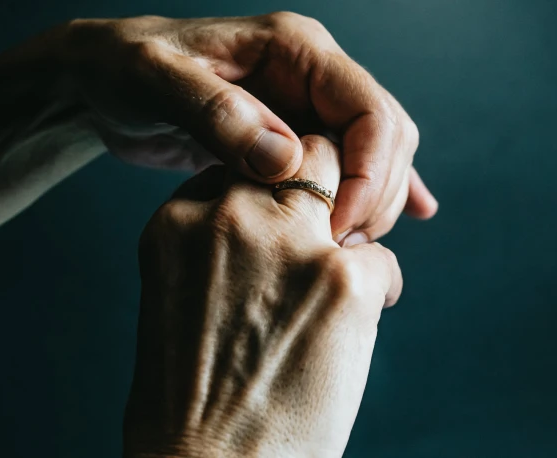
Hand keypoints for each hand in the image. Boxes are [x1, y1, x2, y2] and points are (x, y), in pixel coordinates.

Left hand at [65, 12, 436, 243]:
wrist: (106, 79)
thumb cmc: (124, 70)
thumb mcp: (156, 81)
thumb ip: (219, 115)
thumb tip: (287, 163)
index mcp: (295, 49)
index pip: (370, 109)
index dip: (370, 173)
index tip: (336, 228)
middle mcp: (313, 74)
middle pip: (386, 136)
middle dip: (376, 195)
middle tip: (337, 248)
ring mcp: (307, 106)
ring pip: (376, 156)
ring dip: (374, 203)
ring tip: (346, 250)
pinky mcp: (295, 136)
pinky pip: (351, 164)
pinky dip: (377, 191)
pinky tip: (407, 218)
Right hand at [124, 135, 401, 457]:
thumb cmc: (191, 399)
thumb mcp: (175, 297)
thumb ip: (215, 247)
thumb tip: (276, 229)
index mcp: (177, 223)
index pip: (238, 168)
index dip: (268, 198)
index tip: (281, 228)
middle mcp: (229, 218)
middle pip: (295, 157)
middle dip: (317, 185)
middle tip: (329, 229)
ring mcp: (288, 243)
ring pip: (345, 184)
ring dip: (351, 227)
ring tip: (342, 280)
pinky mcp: (342, 279)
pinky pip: (381, 258)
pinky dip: (378, 288)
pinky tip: (358, 325)